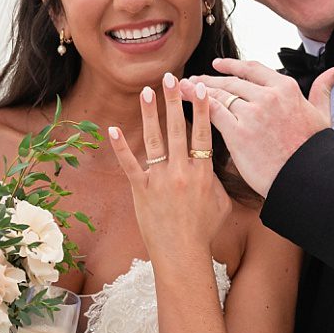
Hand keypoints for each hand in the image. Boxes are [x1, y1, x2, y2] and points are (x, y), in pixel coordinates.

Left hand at [107, 73, 232, 254]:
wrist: (183, 255)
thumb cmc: (204, 232)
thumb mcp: (221, 204)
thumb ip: (217, 180)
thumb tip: (215, 165)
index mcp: (203, 174)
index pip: (203, 134)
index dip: (202, 110)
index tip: (200, 88)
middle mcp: (181, 172)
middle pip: (178, 129)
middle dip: (174, 101)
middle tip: (171, 77)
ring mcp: (159, 180)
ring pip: (154, 140)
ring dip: (150, 113)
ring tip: (146, 91)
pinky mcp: (140, 190)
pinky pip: (129, 164)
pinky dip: (120, 147)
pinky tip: (112, 129)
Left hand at [188, 59, 333, 196]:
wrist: (307, 178)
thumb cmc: (314, 151)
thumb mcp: (322, 115)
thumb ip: (321, 90)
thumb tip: (333, 73)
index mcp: (286, 88)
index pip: (253, 69)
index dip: (232, 65)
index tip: (219, 65)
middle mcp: (268, 96)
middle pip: (232, 82)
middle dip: (210, 79)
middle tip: (194, 80)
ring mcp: (252, 113)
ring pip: (219, 94)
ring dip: (198, 89)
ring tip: (184, 88)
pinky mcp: (238, 132)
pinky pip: (213, 111)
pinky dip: (198, 103)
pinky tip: (188, 99)